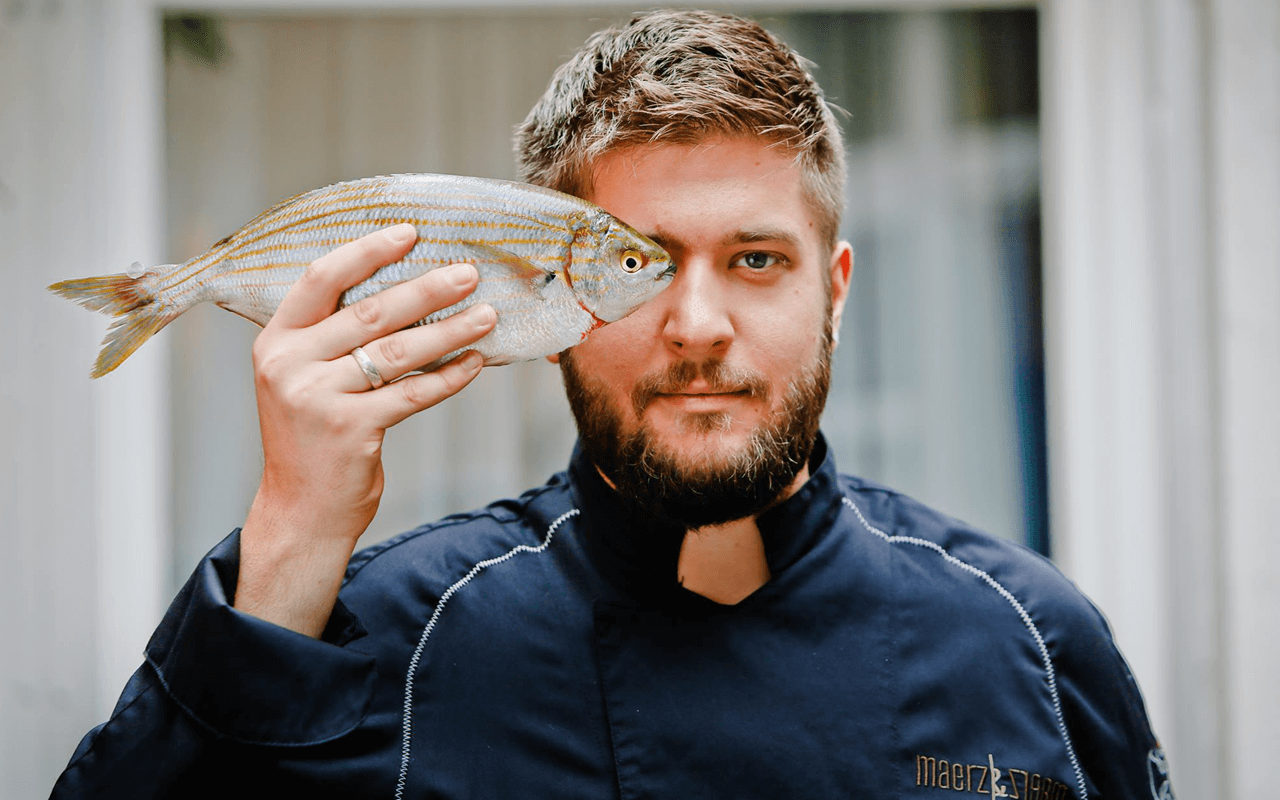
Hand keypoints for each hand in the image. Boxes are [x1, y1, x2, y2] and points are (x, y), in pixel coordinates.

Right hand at [235, 223, 495, 635]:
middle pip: (372, 312)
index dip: (368, 251)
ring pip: (400, 351)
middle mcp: (290, 364)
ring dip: (451, 330)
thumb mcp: (304, 379)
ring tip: (487, 315)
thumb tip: (405, 288)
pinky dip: (450, 376)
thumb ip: (333, 338)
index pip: (322, 278)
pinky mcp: (351, 430)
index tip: (411, 233)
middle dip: (428, 289)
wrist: (300, 511)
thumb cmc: (312, 438)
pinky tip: (476, 362)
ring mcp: (318, 398)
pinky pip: (414, 393)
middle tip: (470, 273)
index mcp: (276, 340)